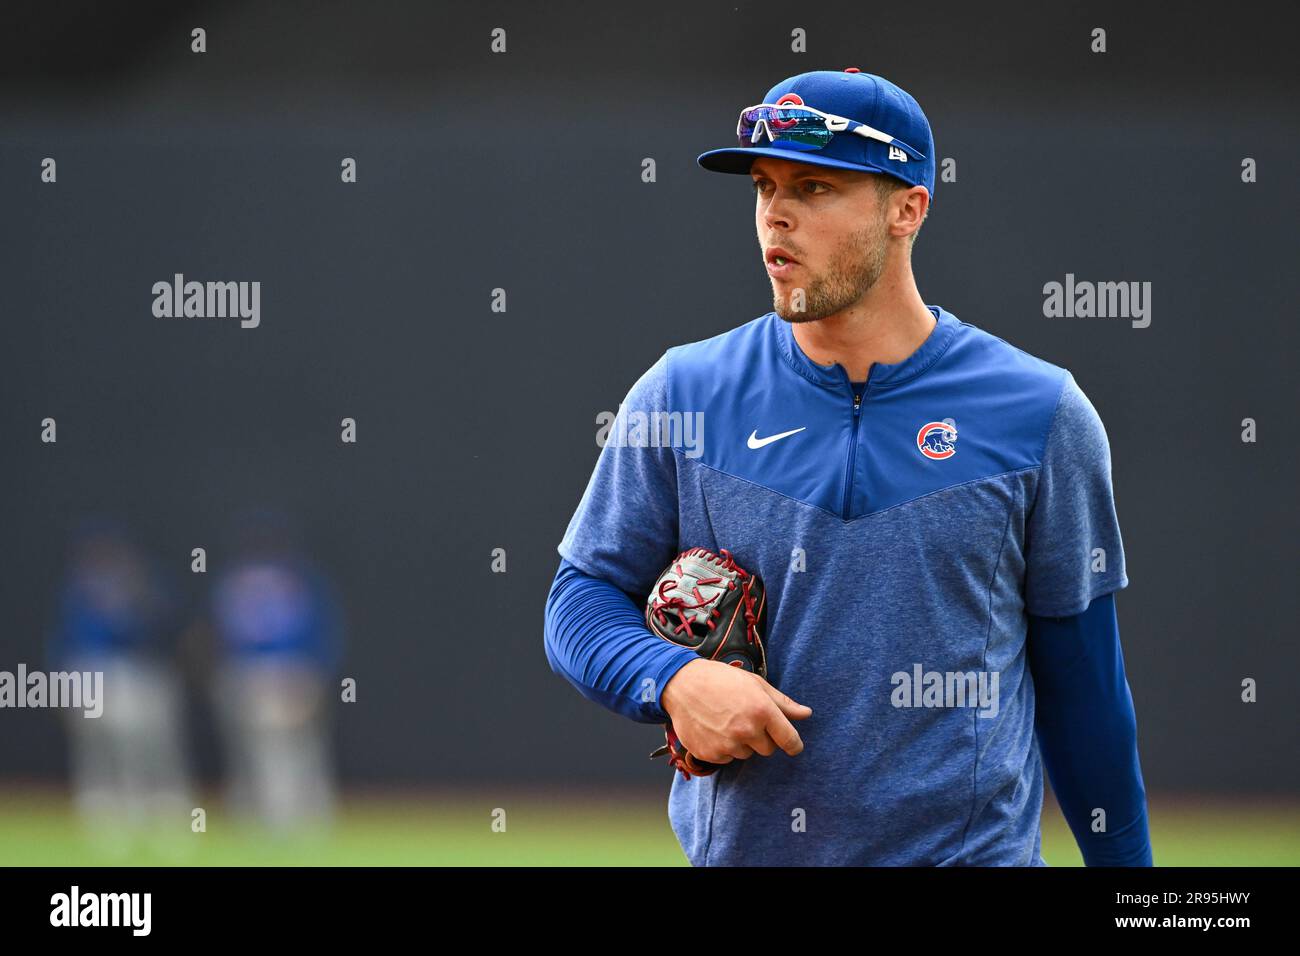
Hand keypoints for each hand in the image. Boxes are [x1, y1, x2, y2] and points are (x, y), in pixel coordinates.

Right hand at [659, 658, 811, 764]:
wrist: (681, 684)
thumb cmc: (721, 679)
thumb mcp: (755, 684)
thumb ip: (782, 703)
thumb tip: (807, 714)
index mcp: (762, 711)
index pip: (789, 740)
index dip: (793, 744)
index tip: (793, 745)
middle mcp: (746, 731)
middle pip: (768, 750)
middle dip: (762, 737)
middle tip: (745, 718)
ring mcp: (727, 745)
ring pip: (746, 754)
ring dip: (741, 742)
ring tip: (725, 720)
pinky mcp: (710, 754)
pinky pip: (726, 758)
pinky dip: (723, 748)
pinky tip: (713, 728)